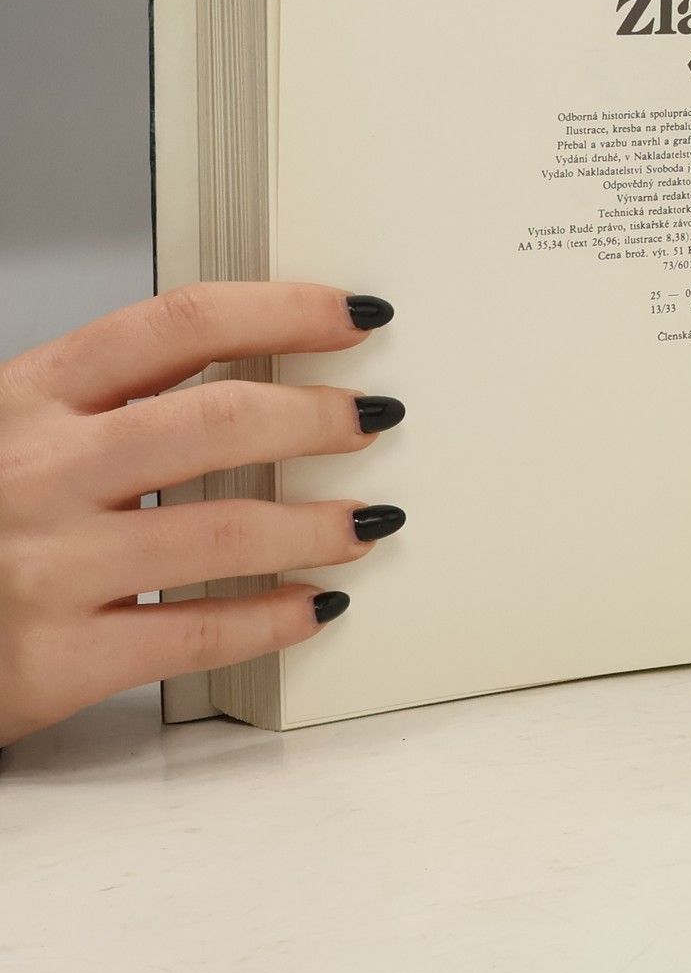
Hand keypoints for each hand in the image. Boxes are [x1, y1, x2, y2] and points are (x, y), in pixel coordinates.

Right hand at [0, 283, 406, 745]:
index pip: (178, 324)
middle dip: (315, 417)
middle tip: (373, 419)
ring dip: (317, 525)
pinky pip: (195, 633)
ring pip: (221, 532)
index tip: (355, 315)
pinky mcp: (52, 662)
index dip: (283, 310)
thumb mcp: (8, 434)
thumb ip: (106, 404)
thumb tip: (254, 365)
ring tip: (366, 522)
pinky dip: (272, 619)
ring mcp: (45, 569)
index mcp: (26, 399)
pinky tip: (313, 606)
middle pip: (214, 421)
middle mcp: (36, 473)